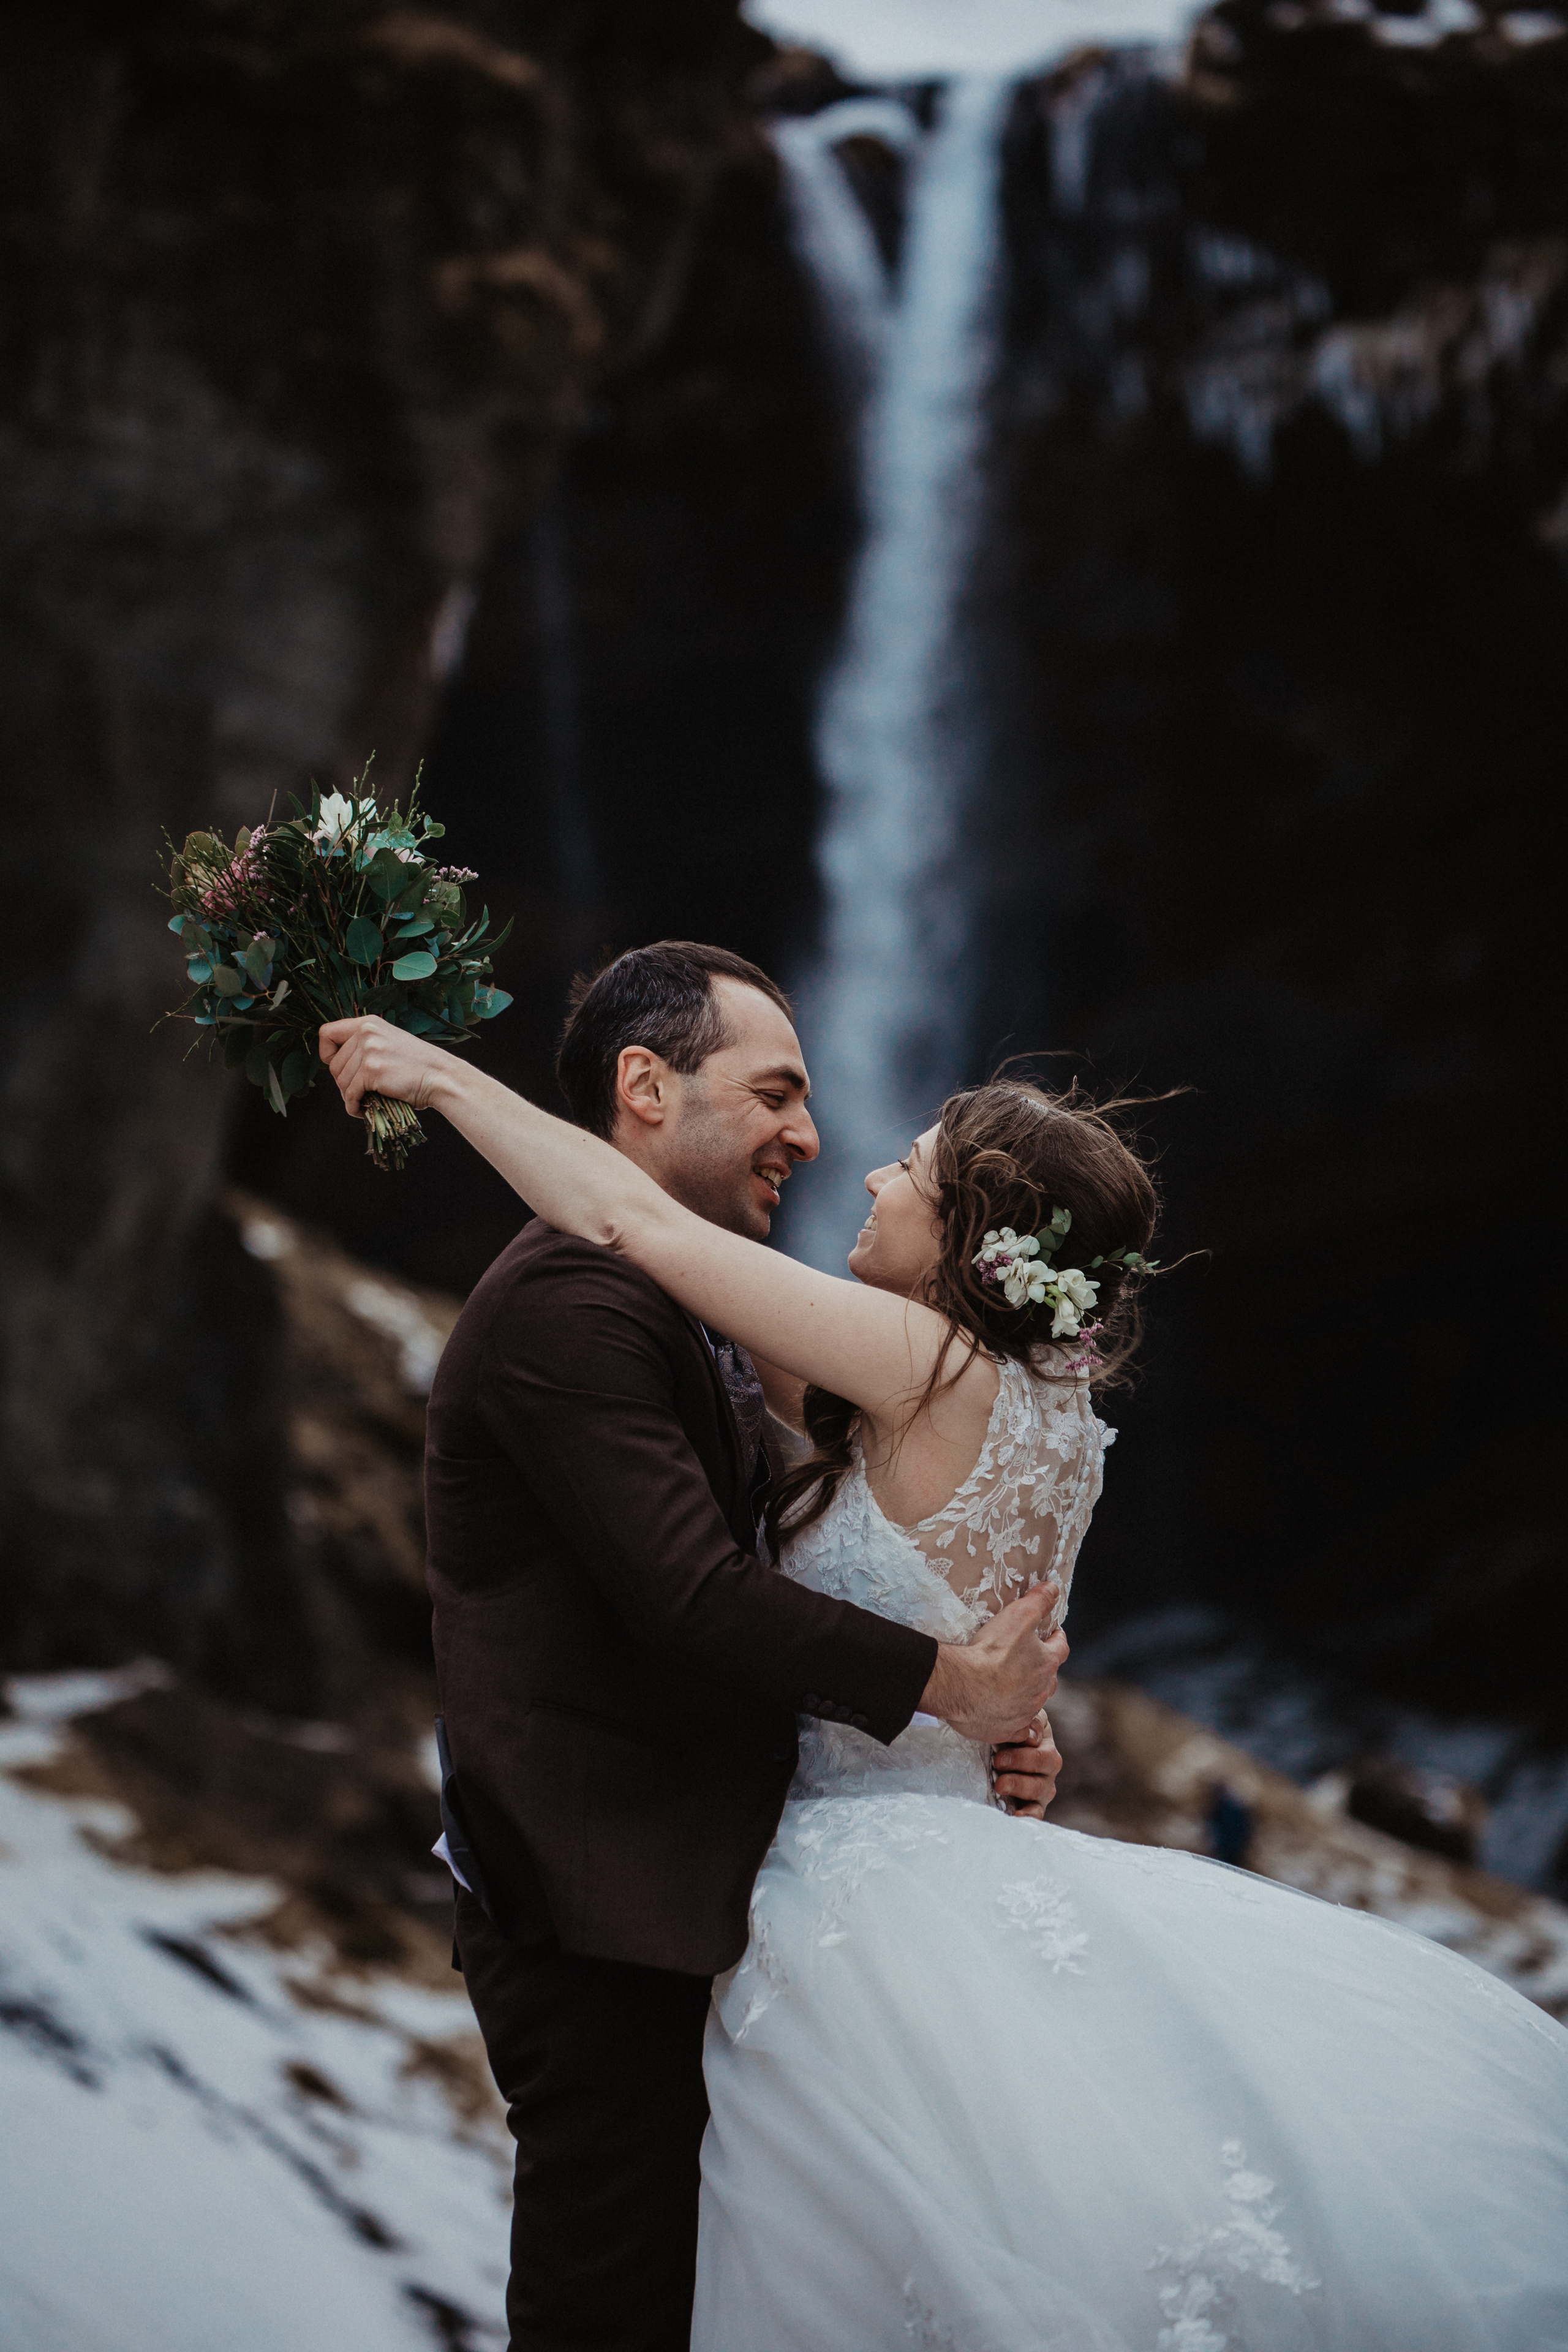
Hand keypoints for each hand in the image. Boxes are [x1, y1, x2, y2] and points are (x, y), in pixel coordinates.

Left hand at [318, 1014, 455, 1117]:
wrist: (441, 1077)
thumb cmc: (417, 1066)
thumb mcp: (389, 1043)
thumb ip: (365, 1046)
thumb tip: (336, 1066)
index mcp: (368, 1023)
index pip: (326, 1033)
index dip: (327, 1053)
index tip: (340, 1066)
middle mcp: (366, 1032)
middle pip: (333, 1064)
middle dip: (343, 1083)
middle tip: (360, 1093)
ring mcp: (369, 1050)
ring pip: (341, 1081)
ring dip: (350, 1097)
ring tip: (365, 1101)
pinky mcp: (371, 1070)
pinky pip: (350, 1094)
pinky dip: (354, 1106)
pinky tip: (363, 1110)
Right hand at [919, 1582, 1067, 1745]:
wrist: (963, 1686)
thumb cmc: (991, 1650)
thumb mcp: (1018, 1615)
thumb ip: (1039, 1601)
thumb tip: (1054, 1588)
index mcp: (1046, 1664)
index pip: (1061, 1648)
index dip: (1057, 1639)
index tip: (1053, 1634)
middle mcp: (1041, 1691)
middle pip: (1049, 1677)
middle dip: (1043, 1667)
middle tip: (1029, 1659)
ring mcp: (1025, 1712)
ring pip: (1034, 1702)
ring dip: (1028, 1693)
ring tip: (1014, 1685)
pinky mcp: (1008, 1730)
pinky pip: (1020, 1729)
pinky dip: (1019, 1723)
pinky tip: (1012, 1719)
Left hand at [991, 1709, 1061, 1818]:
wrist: (992, 1751)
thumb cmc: (1003, 1734)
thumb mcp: (1016, 1720)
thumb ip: (1028, 1721)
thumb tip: (1032, 1736)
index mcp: (1045, 1743)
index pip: (1043, 1748)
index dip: (1024, 1754)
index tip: (1000, 1756)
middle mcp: (1048, 1766)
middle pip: (1045, 1765)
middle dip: (1020, 1764)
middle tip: (997, 1763)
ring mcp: (1043, 1787)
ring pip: (1040, 1789)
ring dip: (1019, 1786)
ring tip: (999, 1784)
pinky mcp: (1035, 1805)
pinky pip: (1037, 1812)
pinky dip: (1028, 1815)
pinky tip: (1016, 1815)